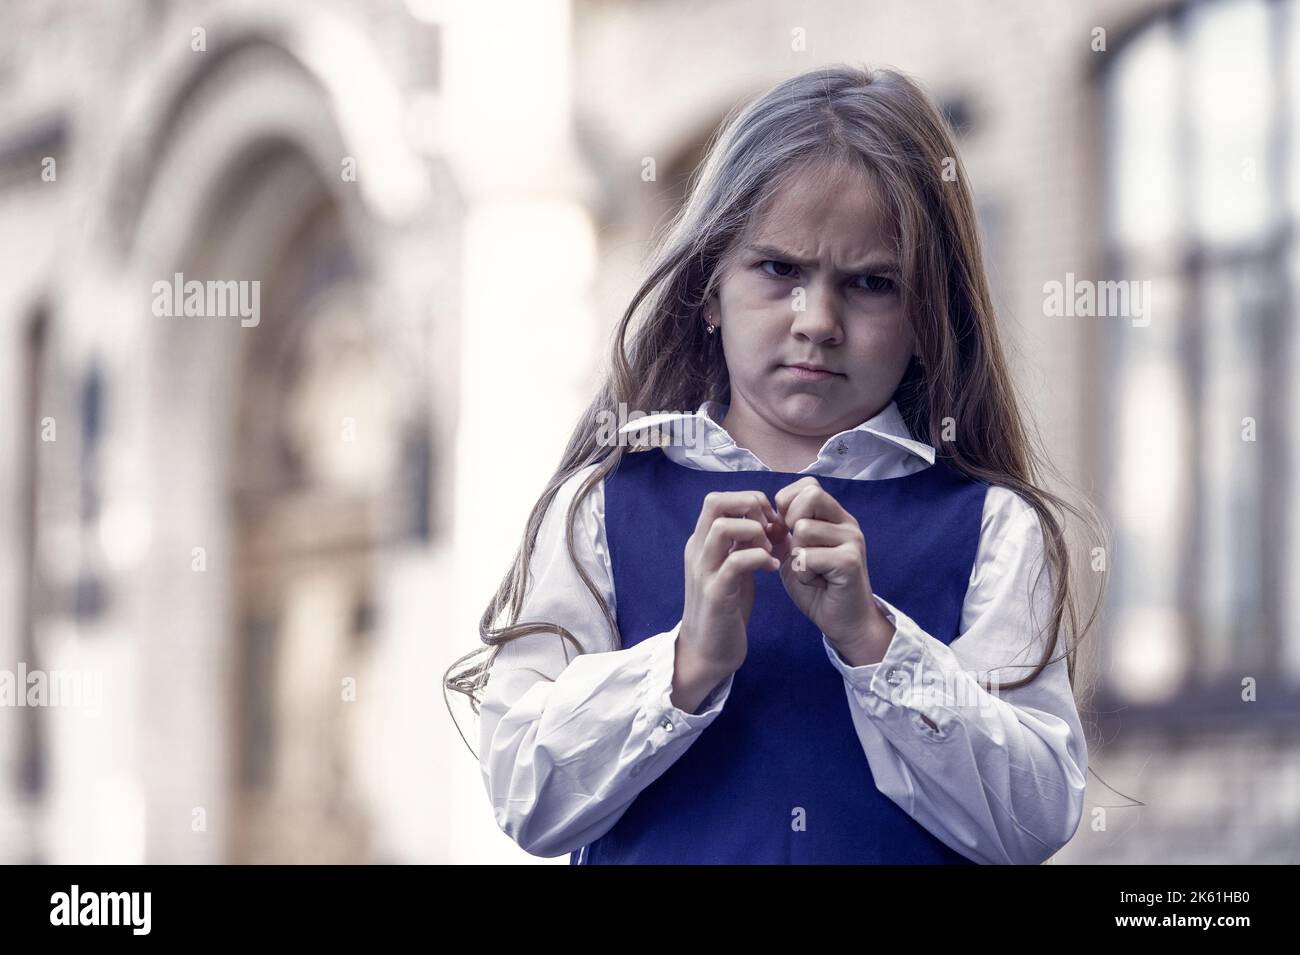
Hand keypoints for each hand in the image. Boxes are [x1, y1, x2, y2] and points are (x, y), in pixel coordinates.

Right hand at [677, 490, 782, 689]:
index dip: (747, 500)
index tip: (769, 520)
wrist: (706, 652)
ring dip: (754, 532)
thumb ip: (743, 546)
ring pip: (722, 527)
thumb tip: (767, 523)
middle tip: (770, 527)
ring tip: (770, 549)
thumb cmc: (724, 609)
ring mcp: (704, 571)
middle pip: (715, 502)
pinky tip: (773, 569)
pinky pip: (736, 562)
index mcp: (701, 543)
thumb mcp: (732, 569)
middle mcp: (697, 551)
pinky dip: (760, 559)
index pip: (717, 499)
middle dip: (750, 506)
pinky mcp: (715, 594)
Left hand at [770, 477, 894, 662]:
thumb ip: (782, 532)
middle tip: (798, 550)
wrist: (845, 623)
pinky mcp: (850, 561)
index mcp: (835, 517)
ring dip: (797, 556)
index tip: (786, 531)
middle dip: (791, 522)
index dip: (787, 504)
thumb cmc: (819, 588)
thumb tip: (768, 516)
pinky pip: (808, 556)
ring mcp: (852, 540)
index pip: (808, 485)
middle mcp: (847, 523)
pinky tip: (818, 583)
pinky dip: (804, 574)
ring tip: (811, 571)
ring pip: (804, 528)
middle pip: (810, 496)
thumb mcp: (794, 554)